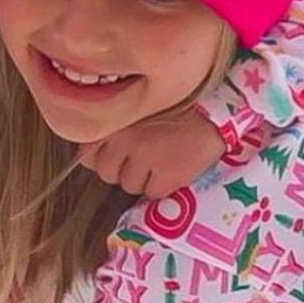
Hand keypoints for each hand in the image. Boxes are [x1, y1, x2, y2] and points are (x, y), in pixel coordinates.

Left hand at [77, 109, 225, 198]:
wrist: (218, 110)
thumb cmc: (178, 109)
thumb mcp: (138, 110)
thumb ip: (112, 129)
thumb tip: (86, 158)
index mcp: (116, 119)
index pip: (87, 155)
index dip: (103, 158)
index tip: (120, 153)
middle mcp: (125, 137)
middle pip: (106, 173)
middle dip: (122, 169)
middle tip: (145, 157)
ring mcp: (145, 156)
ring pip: (129, 185)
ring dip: (143, 179)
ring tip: (162, 159)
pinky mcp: (167, 174)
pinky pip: (153, 193)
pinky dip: (163, 186)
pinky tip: (174, 168)